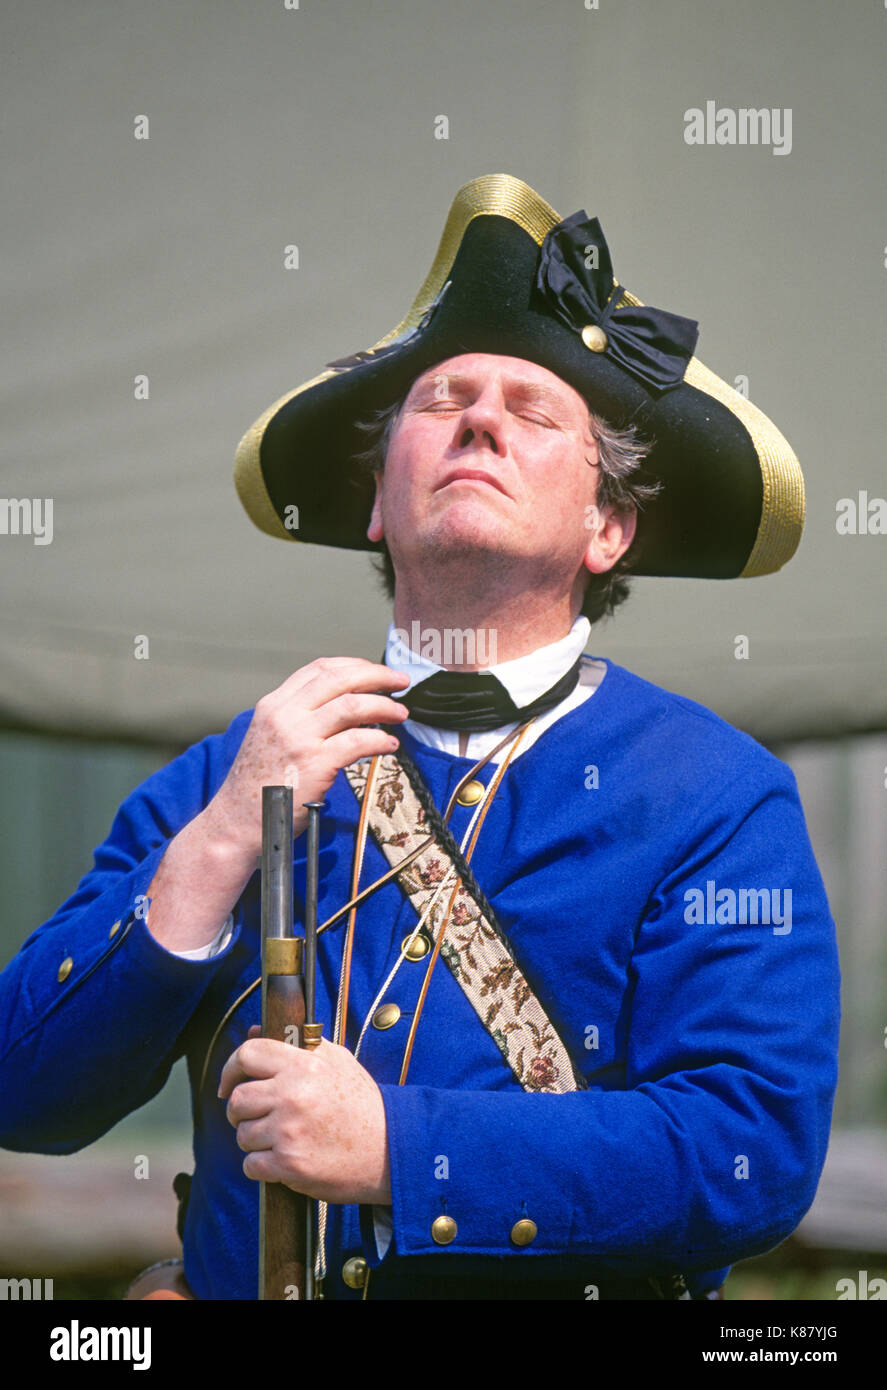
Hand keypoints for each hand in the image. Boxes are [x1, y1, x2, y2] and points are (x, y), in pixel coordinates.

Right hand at [203, 657, 409, 860]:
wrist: (237, 823)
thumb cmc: (258, 787)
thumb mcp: (270, 738)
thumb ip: (300, 719)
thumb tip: (348, 708)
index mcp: (274, 705)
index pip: (319, 669)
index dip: (353, 665)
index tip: (375, 671)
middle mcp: (284, 714)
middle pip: (339, 679)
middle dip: (377, 675)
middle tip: (401, 681)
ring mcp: (299, 738)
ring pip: (353, 705)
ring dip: (385, 705)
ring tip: (401, 713)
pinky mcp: (314, 763)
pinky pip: (359, 740)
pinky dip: (381, 739)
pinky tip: (389, 745)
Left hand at [218, 1026, 391, 1205]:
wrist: (390, 1151)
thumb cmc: (362, 1105)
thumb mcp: (338, 1060)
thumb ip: (298, 1043)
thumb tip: (256, 1030)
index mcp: (305, 1064)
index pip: (248, 1053)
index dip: (231, 1068)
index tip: (230, 1084)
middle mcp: (294, 1094)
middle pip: (238, 1099)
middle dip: (242, 1112)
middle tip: (259, 1117)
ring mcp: (290, 1131)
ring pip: (243, 1135)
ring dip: (255, 1141)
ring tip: (281, 1139)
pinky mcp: (290, 1165)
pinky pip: (251, 1165)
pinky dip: (262, 1167)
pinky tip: (284, 1161)